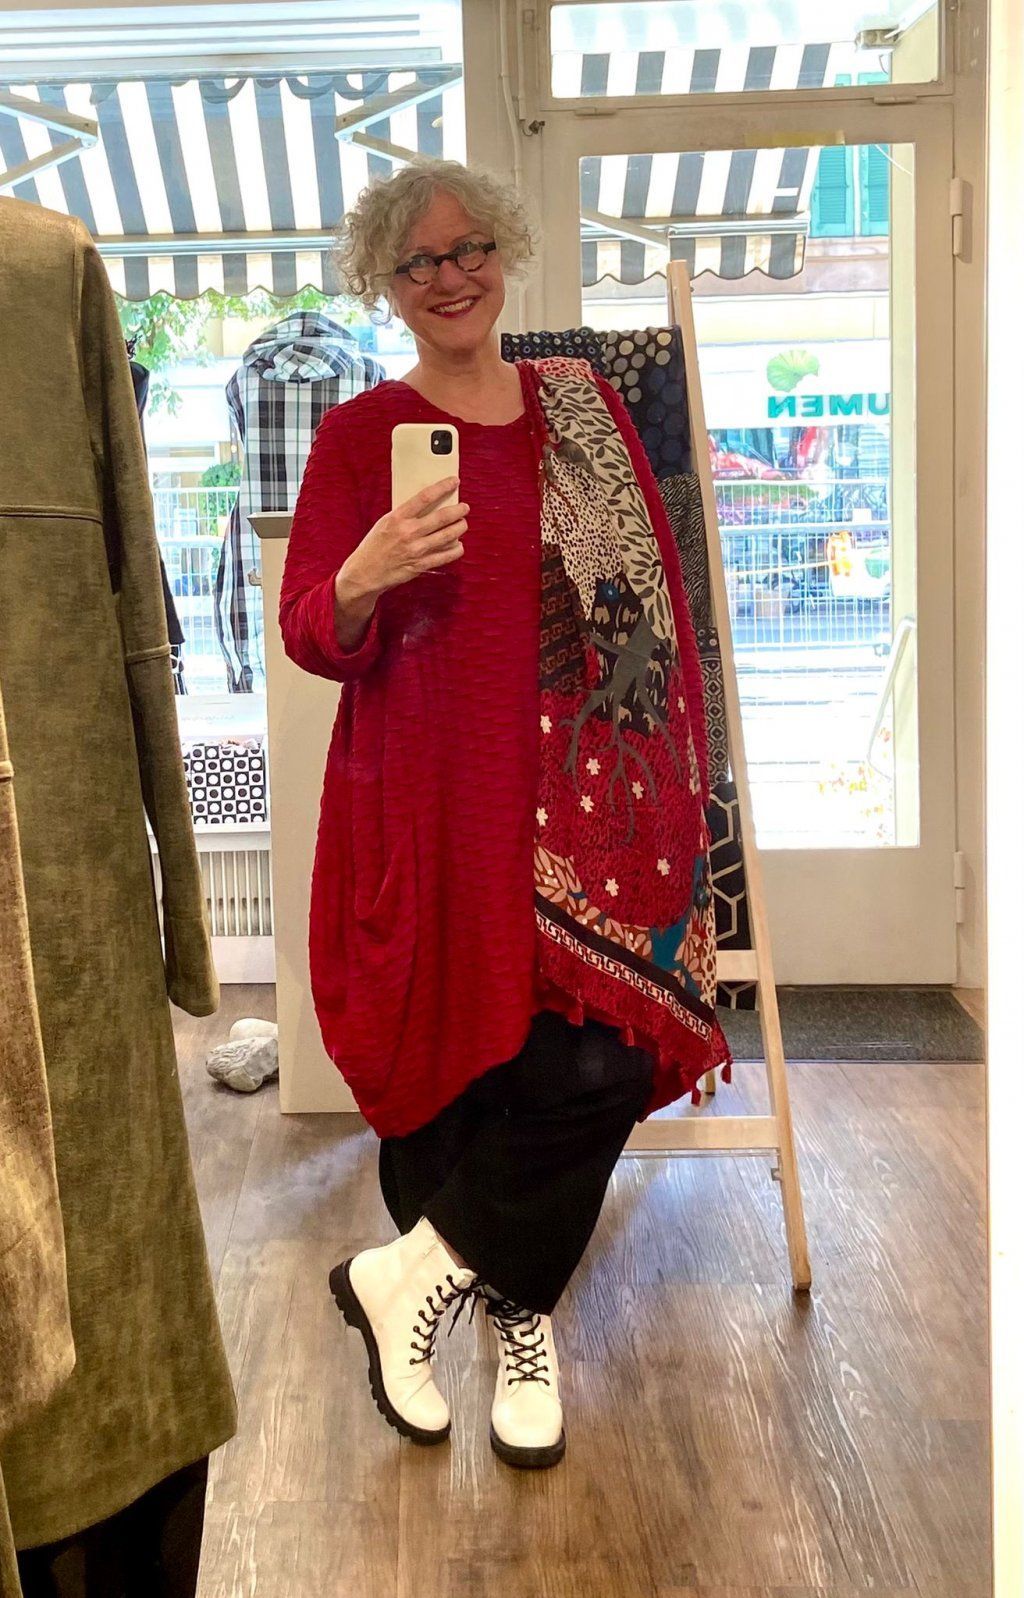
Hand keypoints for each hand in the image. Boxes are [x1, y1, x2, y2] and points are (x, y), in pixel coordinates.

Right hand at [343, 478, 467, 595]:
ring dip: (460, 528)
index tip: (453, 481)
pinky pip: (446, 556)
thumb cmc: (375, 545)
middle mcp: (408, 532)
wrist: (366, 572)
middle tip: (464, 507)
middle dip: (458, 510)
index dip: (443, 487)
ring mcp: (416, 550)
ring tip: (463, 523)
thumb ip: (405, 514)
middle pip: (442, 517)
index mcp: (397, 518)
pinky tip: (458, 544)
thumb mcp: (385, 522)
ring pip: (448, 536)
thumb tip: (428, 504)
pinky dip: (456, 549)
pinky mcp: (421, 565)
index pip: (425, 497)